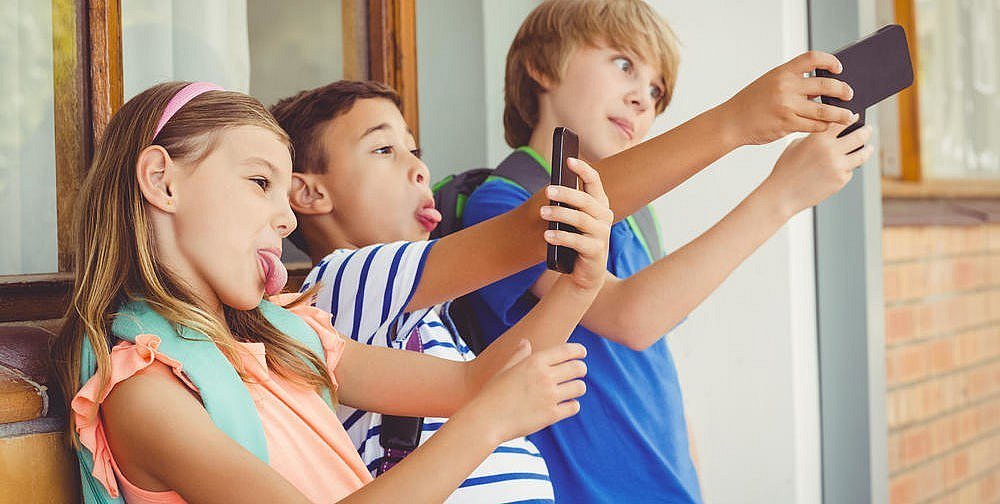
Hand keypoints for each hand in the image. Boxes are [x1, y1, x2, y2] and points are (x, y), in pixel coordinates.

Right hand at [464, 340, 586, 442]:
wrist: (486, 419)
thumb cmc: (492, 393)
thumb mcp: (505, 370)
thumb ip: (518, 355)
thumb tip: (525, 342)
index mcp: (534, 362)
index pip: (566, 350)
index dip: (578, 350)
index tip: (582, 353)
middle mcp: (545, 377)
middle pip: (578, 368)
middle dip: (581, 369)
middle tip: (579, 372)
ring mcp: (549, 396)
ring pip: (579, 387)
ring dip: (577, 387)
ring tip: (571, 390)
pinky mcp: (551, 415)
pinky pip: (574, 407)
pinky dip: (572, 405)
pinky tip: (565, 405)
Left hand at [539, 157, 612, 292]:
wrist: (584, 272)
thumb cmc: (575, 239)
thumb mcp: (572, 219)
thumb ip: (567, 204)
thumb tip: (551, 189)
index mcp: (599, 204)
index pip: (594, 181)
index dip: (583, 169)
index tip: (568, 160)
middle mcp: (604, 216)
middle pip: (586, 200)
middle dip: (567, 193)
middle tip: (548, 190)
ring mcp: (602, 234)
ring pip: (581, 219)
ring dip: (560, 214)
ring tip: (542, 212)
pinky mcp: (596, 251)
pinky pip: (578, 241)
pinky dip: (561, 237)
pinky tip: (547, 236)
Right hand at [721, 51, 855, 144]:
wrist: (731, 122)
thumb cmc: (750, 103)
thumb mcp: (769, 83)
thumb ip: (791, 82)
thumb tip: (820, 88)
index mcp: (782, 72)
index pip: (812, 58)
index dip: (830, 61)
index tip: (839, 68)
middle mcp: (786, 87)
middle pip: (825, 85)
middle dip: (843, 90)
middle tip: (850, 94)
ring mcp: (787, 106)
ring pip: (824, 110)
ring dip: (840, 114)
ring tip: (848, 116)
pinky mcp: (787, 124)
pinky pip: (814, 125)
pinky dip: (823, 126)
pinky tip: (827, 126)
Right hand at [763, 115, 873, 216]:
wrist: (782, 194)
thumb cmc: (786, 171)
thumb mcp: (796, 146)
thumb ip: (815, 138)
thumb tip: (832, 136)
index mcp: (818, 138)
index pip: (841, 122)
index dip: (851, 118)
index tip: (855, 117)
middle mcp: (831, 150)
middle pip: (859, 136)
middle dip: (866, 131)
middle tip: (868, 130)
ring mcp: (838, 165)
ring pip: (861, 154)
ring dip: (867, 150)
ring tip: (868, 148)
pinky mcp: (841, 180)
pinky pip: (850, 171)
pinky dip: (847, 169)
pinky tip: (840, 169)